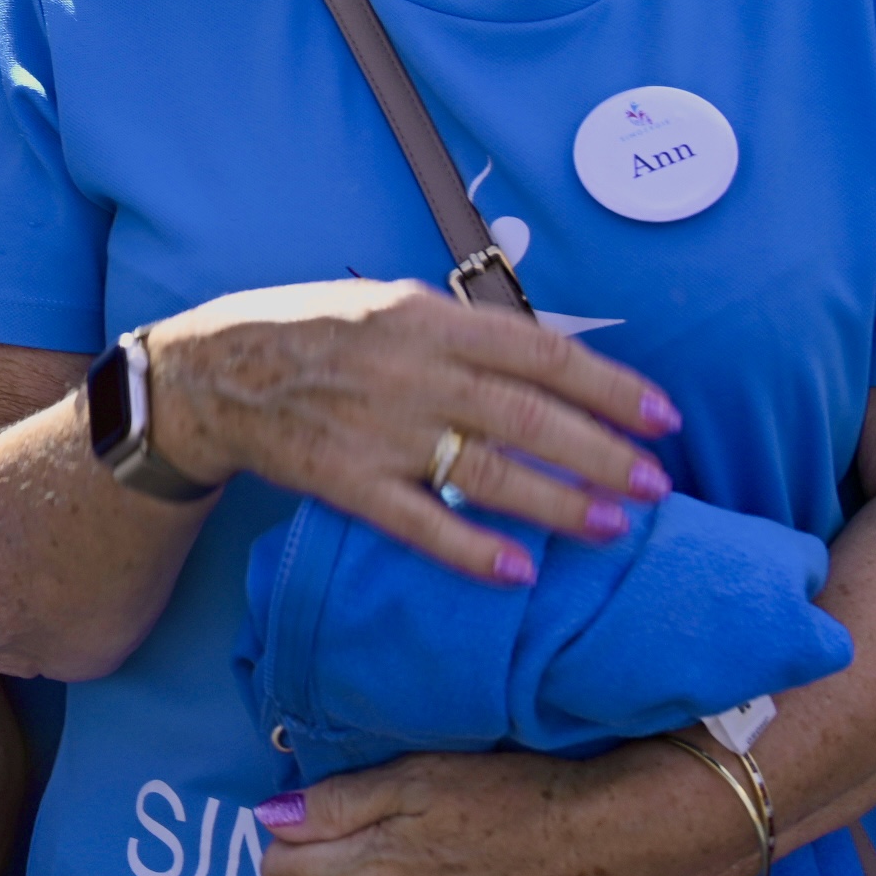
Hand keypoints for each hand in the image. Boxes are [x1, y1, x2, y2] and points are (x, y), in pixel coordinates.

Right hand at [152, 280, 673, 584]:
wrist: (213, 372)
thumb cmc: (312, 332)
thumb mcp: (389, 304)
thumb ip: (462, 332)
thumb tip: (548, 362)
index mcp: (427, 318)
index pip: (541, 352)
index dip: (610, 386)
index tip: (661, 416)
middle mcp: (411, 372)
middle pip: (529, 417)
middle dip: (603, 453)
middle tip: (656, 485)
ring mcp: (379, 430)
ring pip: (487, 472)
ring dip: (558, 503)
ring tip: (612, 527)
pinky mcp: (346, 481)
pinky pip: (419, 523)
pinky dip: (471, 550)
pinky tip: (519, 572)